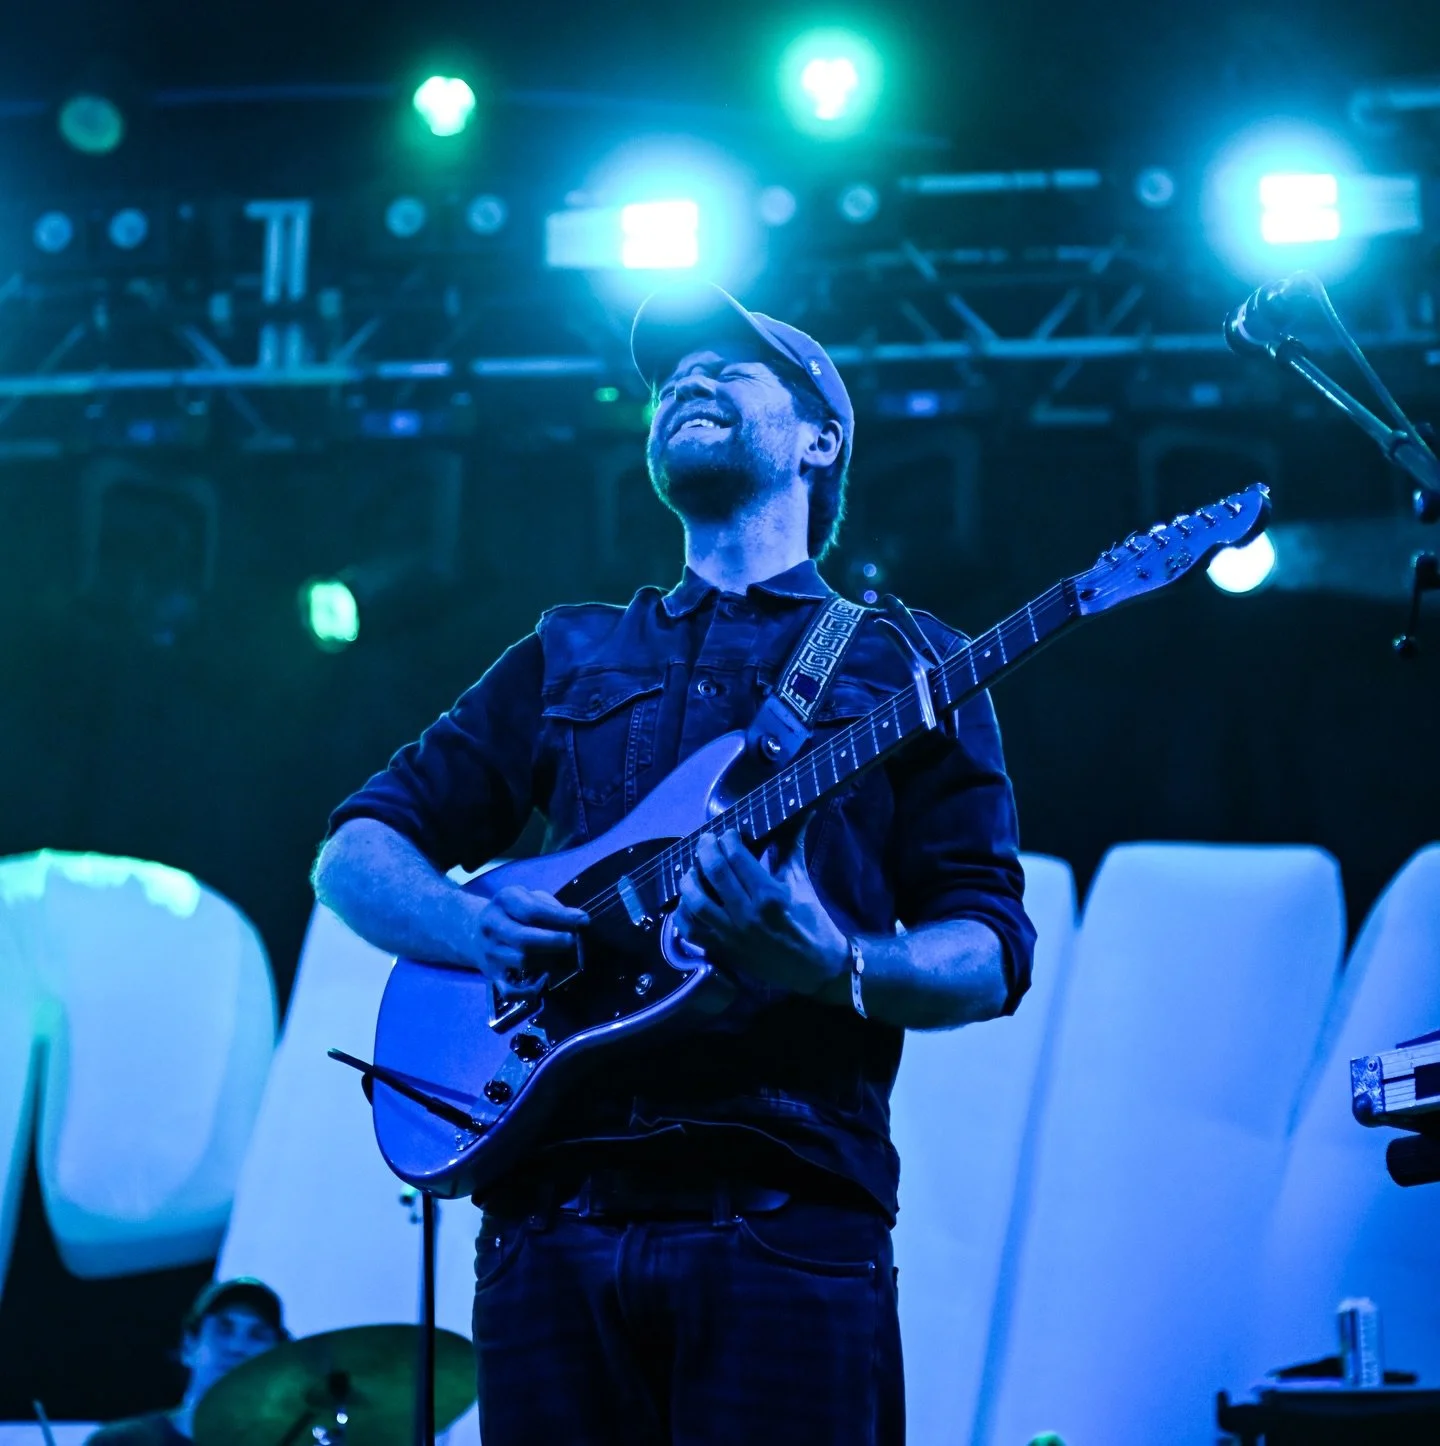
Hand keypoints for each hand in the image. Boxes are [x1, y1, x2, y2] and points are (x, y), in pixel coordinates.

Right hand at [466, 886, 588, 996]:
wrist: (477, 930)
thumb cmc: (515, 912)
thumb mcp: (530, 898)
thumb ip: (553, 908)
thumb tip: (580, 922)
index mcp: (504, 900)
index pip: (532, 909)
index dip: (560, 917)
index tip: (583, 921)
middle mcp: (492, 925)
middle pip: (523, 938)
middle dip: (553, 941)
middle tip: (572, 942)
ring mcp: (489, 951)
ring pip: (520, 962)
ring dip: (548, 962)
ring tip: (565, 959)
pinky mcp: (491, 974)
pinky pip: (508, 990)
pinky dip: (528, 991)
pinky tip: (544, 981)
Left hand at [675, 826, 848, 997]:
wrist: (815, 967)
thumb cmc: (811, 920)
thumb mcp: (801, 881)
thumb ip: (792, 845)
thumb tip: (804, 811)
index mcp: (770, 895)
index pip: (737, 857)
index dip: (727, 838)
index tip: (727, 833)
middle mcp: (747, 914)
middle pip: (715, 873)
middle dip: (705, 850)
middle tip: (705, 841)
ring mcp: (731, 934)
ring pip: (696, 902)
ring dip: (689, 880)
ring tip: (691, 869)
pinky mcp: (722, 950)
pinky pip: (691, 930)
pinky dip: (683, 914)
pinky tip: (686, 900)